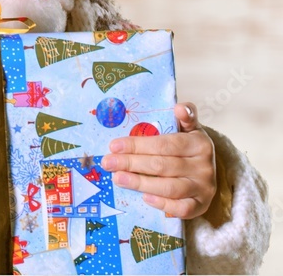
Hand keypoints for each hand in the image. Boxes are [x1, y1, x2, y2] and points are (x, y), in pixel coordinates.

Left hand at [101, 102, 215, 218]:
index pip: (164, 144)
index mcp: (199, 144)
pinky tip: (144, 198)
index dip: (137, 145)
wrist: (208, 171)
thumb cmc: (189, 147)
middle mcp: (204, 166)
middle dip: (132, 163)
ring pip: (170, 188)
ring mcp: (203, 188)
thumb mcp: (189, 129)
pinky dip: (163, 204)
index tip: (113, 146)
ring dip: (141, 183)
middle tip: (108, 163)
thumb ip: (185, 117)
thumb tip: (179, 107)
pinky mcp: (201, 206)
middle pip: (163, 166)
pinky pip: (182, 209)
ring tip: (118, 178)